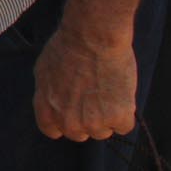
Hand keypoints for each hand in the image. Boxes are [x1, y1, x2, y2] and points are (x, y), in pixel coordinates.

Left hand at [32, 22, 137, 140]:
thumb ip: (48, 92)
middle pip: (79, 134)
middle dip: (86, 119)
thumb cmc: (68, 46)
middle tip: (93, 96)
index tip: (72, 112)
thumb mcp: (44, 69)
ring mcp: (93, 123)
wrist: (93, 37)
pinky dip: (125, 113)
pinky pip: (124, 126)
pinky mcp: (117, 118)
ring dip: (107, 116)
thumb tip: (54, 101)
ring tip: (107, 89)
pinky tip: (120, 93)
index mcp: (47, 108)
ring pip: (103, 132)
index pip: (52, 130)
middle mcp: (68, 121)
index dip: (63, 121)